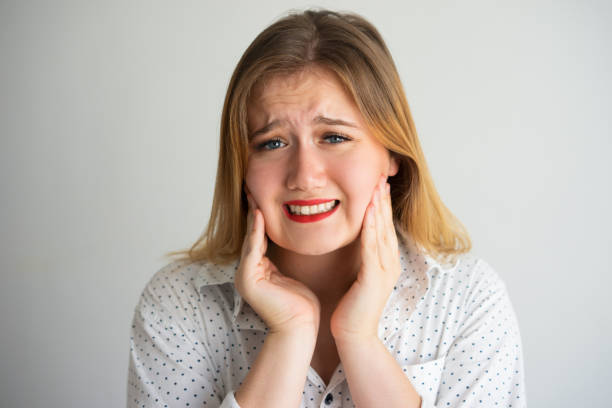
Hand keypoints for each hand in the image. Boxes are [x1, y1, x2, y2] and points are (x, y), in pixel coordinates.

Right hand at [234, 192, 320, 334]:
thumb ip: (284, 260)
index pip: (258, 238)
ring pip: (250, 240)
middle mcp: (247, 272)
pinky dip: (256, 232)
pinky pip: (253, 250)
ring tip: (253, 194)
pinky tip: (259, 215)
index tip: (261, 197)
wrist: (300, 328)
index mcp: (257, 271)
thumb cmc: (301, 305)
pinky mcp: (248, 279)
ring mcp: (245, 276)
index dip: (260, 217)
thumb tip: (292, 243)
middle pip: (251, 235)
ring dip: (253, 217)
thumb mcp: (291, 275)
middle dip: (252, 211)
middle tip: (251, 187)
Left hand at [330, 174, 400, 342]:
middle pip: (387, 225)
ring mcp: (384, 270)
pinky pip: (372, 248)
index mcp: (386, 262)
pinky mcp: (374, 278)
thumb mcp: (359, 277)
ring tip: (377, 187)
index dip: (382, 206)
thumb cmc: (352, 307)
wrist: (355, 335)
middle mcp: (390, 263)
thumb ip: (362, 260)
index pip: (385, 228)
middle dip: (384, 200)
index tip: (378, 185)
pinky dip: (372, 228)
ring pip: (382, 233)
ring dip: (380, 208)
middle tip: (381, 177)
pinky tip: (369, 213)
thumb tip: (357, 244)